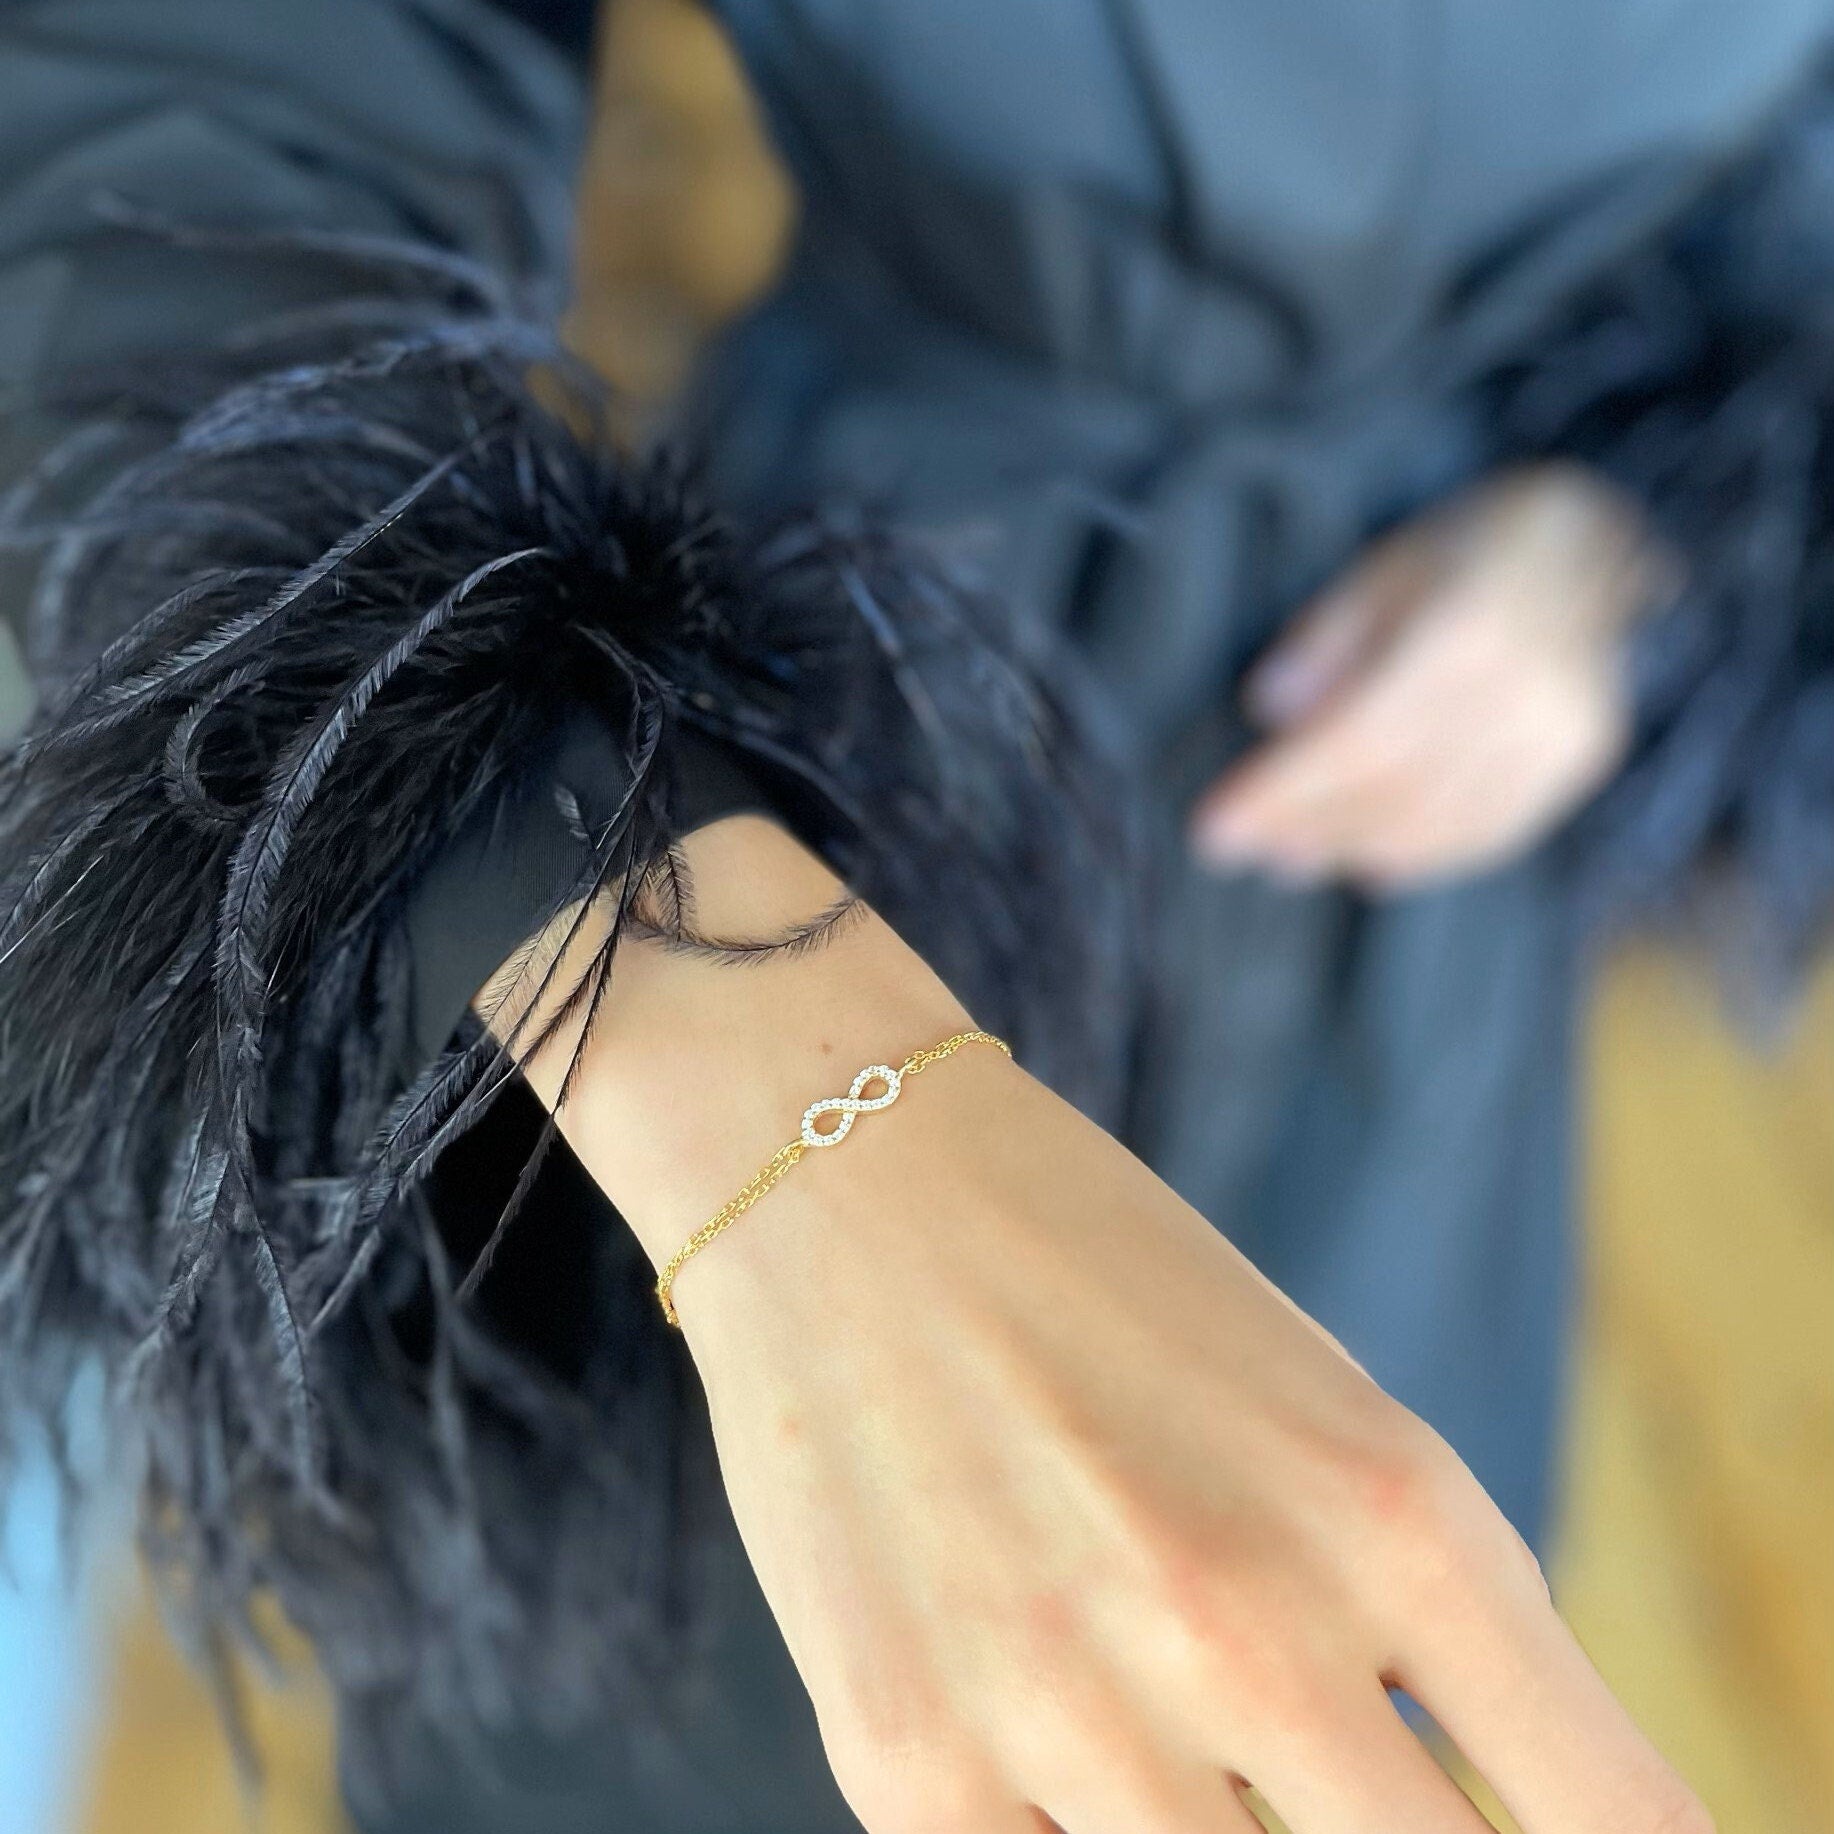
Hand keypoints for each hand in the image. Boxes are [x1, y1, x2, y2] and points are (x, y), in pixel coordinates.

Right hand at [498, 817, 1708, 1833]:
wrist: (850, 1175)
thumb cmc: (1105, 1277)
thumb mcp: (1326, 1409)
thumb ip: (1431, 1626)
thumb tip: (1494, 1805)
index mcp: (1399, 1519)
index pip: (1618, 1821)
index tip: (1549, 1822)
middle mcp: (1252, 1630)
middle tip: (1311, 1748)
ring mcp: (1072, 1713)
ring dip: (1221, 1827)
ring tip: (1156, 1695)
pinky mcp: (908, 1765)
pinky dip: (1077, 1832)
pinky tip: (1048, 1731)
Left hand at [1191, 463, 1672, 891]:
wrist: (1590, 542)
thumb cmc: (1465, 547)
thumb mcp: (1379, 566)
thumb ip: (1324, 639)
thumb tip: (1271, 712)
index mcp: (1468, 628)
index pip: (1357, 736)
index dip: (1283, 790)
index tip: (1217, 829)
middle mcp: (1526, 690)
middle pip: (1394, 788)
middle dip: (1307, 825)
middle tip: (1240, 852)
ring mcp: (1563, 732)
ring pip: (1441, 821)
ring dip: (1356, 848)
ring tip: (1291, 858)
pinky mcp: (1582, 760)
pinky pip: (1492, 831)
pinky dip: (1423, 856)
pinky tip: (1367, 862)